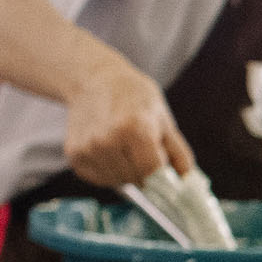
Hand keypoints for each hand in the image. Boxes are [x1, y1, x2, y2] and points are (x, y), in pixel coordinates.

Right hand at [63, 57, 191, 188]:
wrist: (94, 80)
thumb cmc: (133, 96)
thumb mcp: (163, 118)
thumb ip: (178, 153)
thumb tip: (187, 181)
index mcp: (136, 128)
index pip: (153, 172)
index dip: (163, 176)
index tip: (166, 173)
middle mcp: (108, 140)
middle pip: (136, 179)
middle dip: (146, 173)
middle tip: (144, 152)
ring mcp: (88, 148)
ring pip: (117, 181)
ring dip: (127, 173)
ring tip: (125, 148)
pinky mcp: (74, 154)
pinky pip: (99, 178)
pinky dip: (109, 172)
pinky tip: (110, 151)